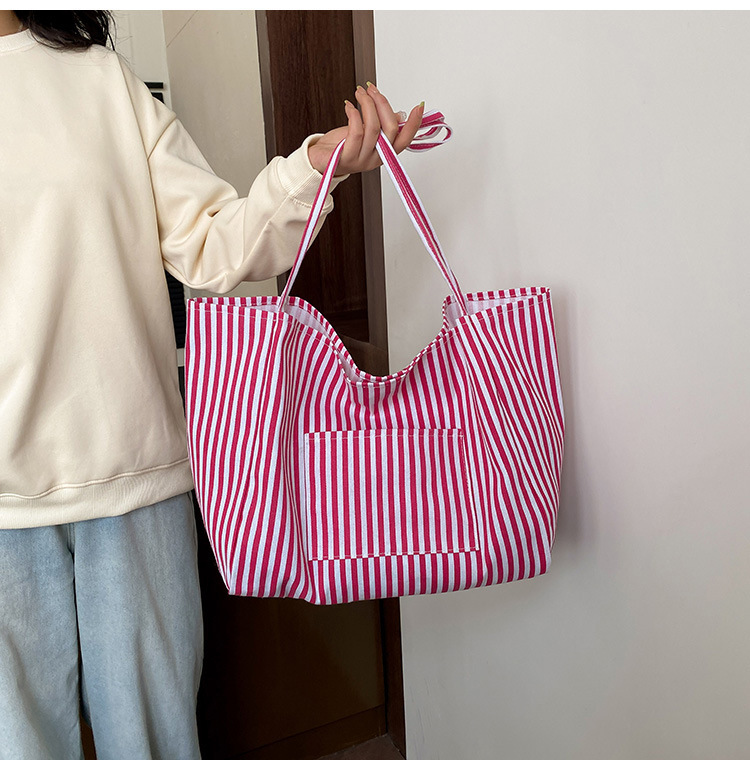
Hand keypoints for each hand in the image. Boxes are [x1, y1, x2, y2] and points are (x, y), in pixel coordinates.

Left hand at [307, 82, 424, 177]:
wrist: (321, 159)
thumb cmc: (342, 145)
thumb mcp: (366, 132)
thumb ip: (383, 125)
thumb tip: (399, 115)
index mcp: (384, 153)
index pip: (404, 139)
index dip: (414, 124)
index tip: (419, 106)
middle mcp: (376, 158)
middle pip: (390, 129)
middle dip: (382, 104)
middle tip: (372, 90)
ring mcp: (362, 159)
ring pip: (373, 127)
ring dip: (366, 104)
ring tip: (359, 93)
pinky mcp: (347, 157)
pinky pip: (356, 131)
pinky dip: (353, 113)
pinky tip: (349, 106)